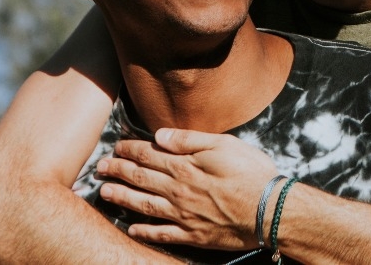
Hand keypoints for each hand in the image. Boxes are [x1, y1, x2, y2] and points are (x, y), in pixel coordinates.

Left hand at [96, 128, 277, 248]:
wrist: (270, 210)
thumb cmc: (252, 173)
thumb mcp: (224, 144)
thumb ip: (190, 140)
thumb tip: (160, 135)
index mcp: (185, 167)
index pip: (149, 155)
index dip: (129, 150)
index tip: (116, 147)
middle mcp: (177, 191)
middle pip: (140, 178)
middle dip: (118, 171)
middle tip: (100, 167)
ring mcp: (182, 215)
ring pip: (143, 205)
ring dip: (122, 198)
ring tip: (104, 192)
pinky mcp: (192, 235)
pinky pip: (161, 234)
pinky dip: (143, 232)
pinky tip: (131, 229)